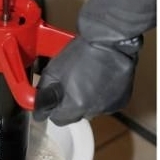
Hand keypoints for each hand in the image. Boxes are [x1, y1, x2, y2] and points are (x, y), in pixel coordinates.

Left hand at [33, 0, 156, 125]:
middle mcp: (93, 110)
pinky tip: (100, 79)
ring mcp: (109, 106)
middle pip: (74, 115)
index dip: (53, 108)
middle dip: (69, 103)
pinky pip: (105, 104)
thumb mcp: (53, 70)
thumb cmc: (81, 52)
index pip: (58, 119)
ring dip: (86, 99)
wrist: (109, 40)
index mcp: (75, 105)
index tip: (53, 98)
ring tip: (86, 78)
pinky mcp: (121, 100)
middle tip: (70, 83)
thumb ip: (44, 92)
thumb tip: (39, 105)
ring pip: (90, 110)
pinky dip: (101, 95)